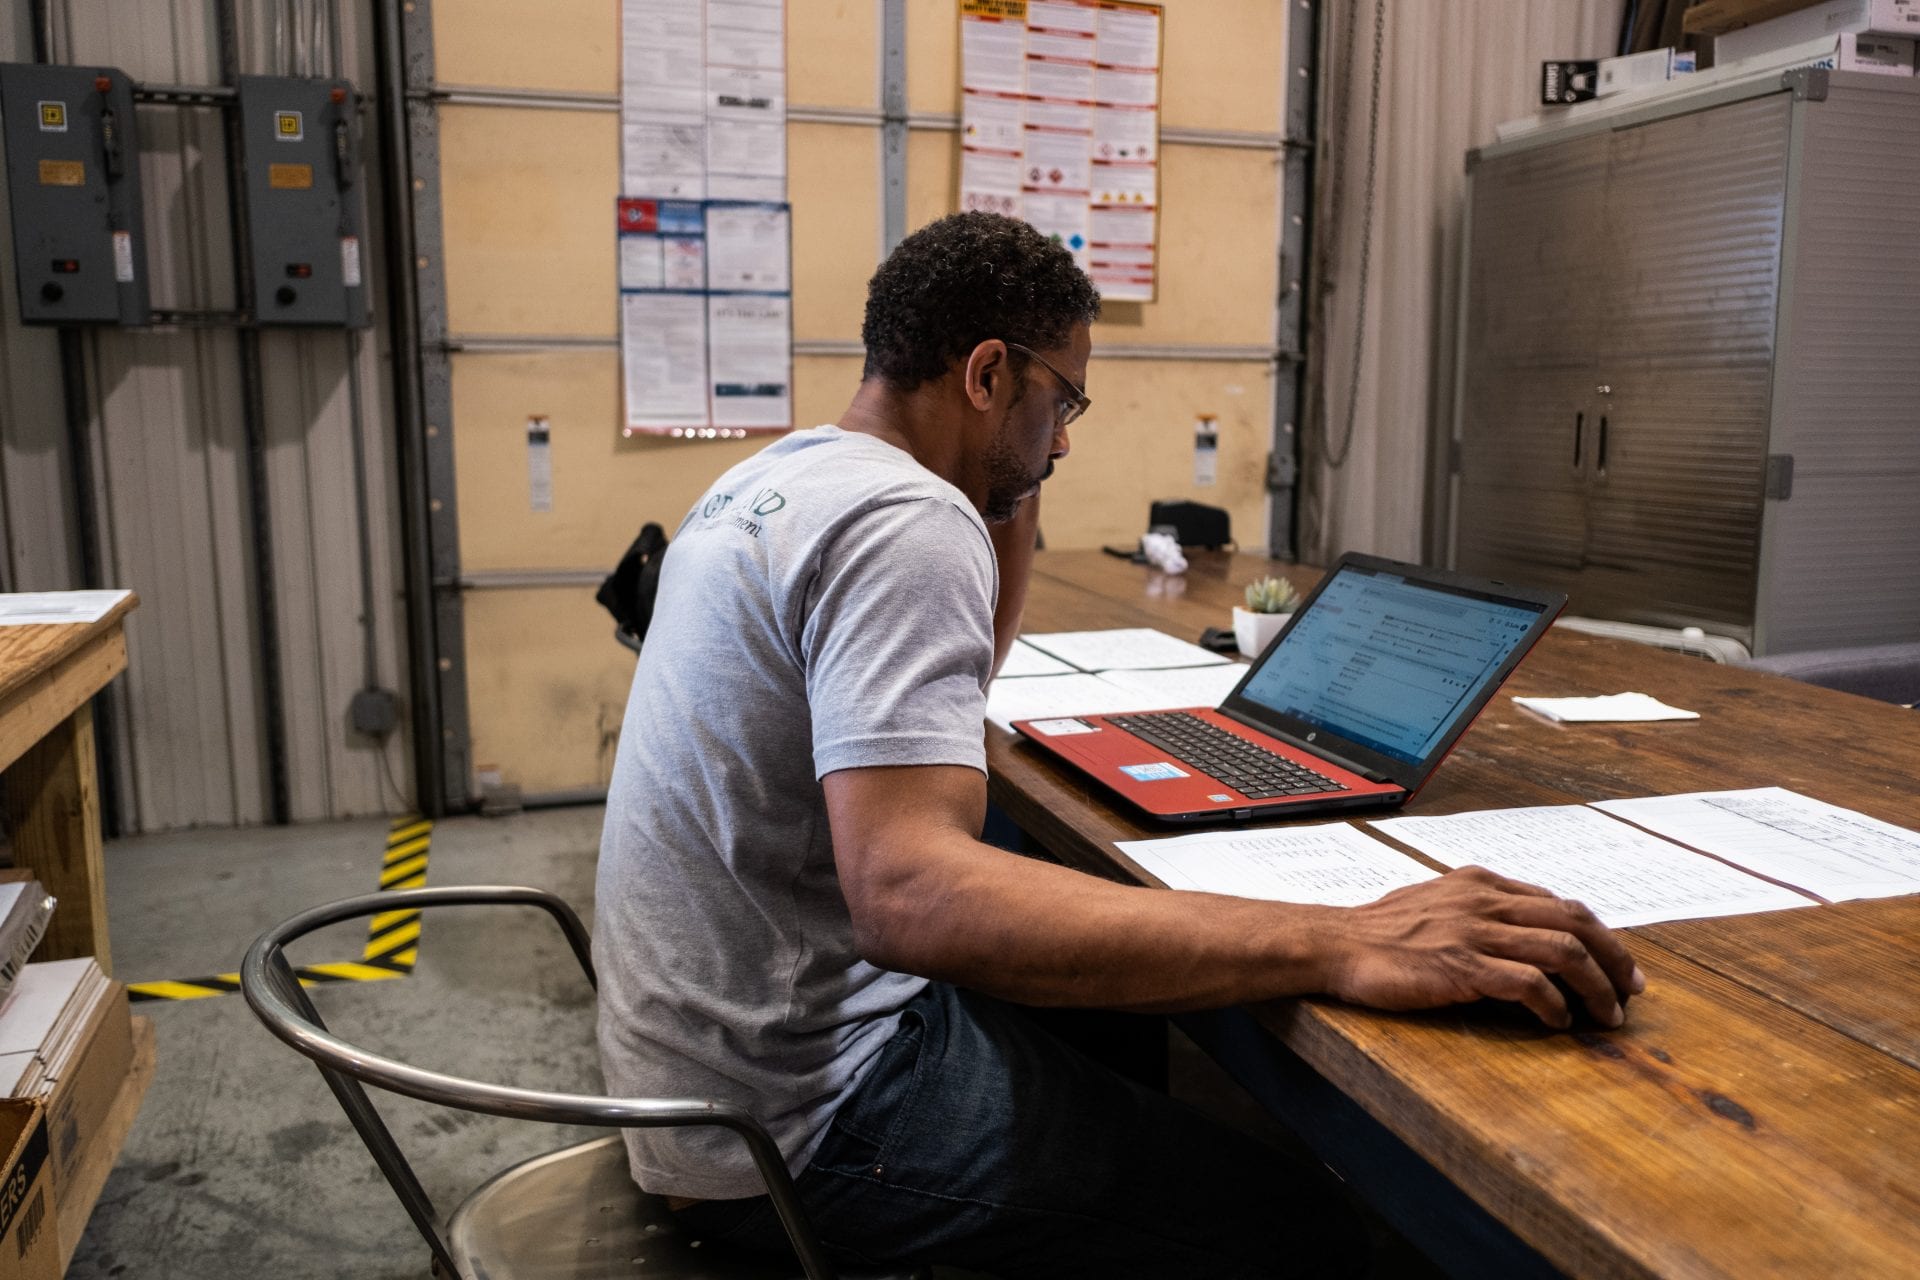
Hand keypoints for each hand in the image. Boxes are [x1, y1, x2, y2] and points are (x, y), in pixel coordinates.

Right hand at [1322, 866, 1644, 1029]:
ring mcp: (1474, 932)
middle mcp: (1484, 900)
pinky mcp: (1462, 967)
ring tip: (1607, 1016)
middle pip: (1575, 921)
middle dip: (1615, 959)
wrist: (1334, 944)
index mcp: (1481, 882)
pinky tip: (1557, 1022)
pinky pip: (1528, 984)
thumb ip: (1478, 908)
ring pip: (1563, 951)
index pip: (1559, 903)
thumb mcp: (1436, 902)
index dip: (1599, 935)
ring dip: (1596, 987)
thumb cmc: (1380, 930)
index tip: (1618, 966)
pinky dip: (1554, 1006)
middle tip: (1632, 992)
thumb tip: (1520, 931)